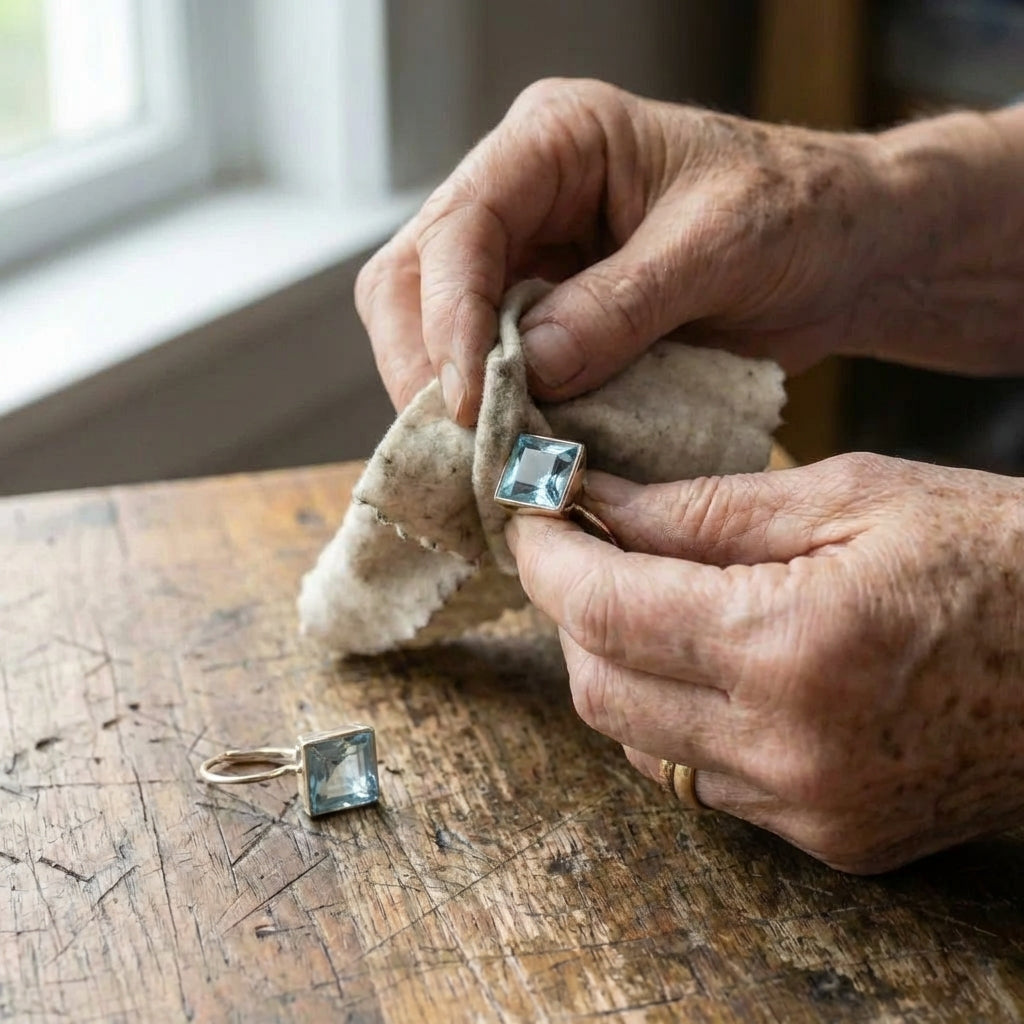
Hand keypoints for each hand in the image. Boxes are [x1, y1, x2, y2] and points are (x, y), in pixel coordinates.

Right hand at [356, 78, 1023, 424]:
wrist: (840, 252)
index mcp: (556, 141)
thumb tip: (530, 370)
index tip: (470, 402)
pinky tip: (507, 453)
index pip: (462, 226)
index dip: (449, 317)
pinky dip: (487, 416)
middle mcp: (521, 196)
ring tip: (481, 459)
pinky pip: (482, 368)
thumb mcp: (719, 246)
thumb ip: (621, 305)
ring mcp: (525, 259)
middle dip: (426, 366)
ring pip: (429, 329)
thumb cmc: (797, 215)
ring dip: (446, 399)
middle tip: (461, 445)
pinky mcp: (541, 318)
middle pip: (414, 279)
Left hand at [505, 454, 1023, 873]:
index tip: (531, 514)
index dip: (546, 557)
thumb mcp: (852, 495)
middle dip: (569, 611)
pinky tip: (708, 661)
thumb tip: (600, 500)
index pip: (603, 611)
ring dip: (617, 664)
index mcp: (793, 645)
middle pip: (598, 687)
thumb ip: (706, 508)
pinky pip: (700, 777)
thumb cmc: (997, 554)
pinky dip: (675, 715)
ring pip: (637, 740)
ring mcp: (808, 808)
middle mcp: (788, 748)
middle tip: (581, 548)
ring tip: (644, 597)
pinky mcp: (830, 837)